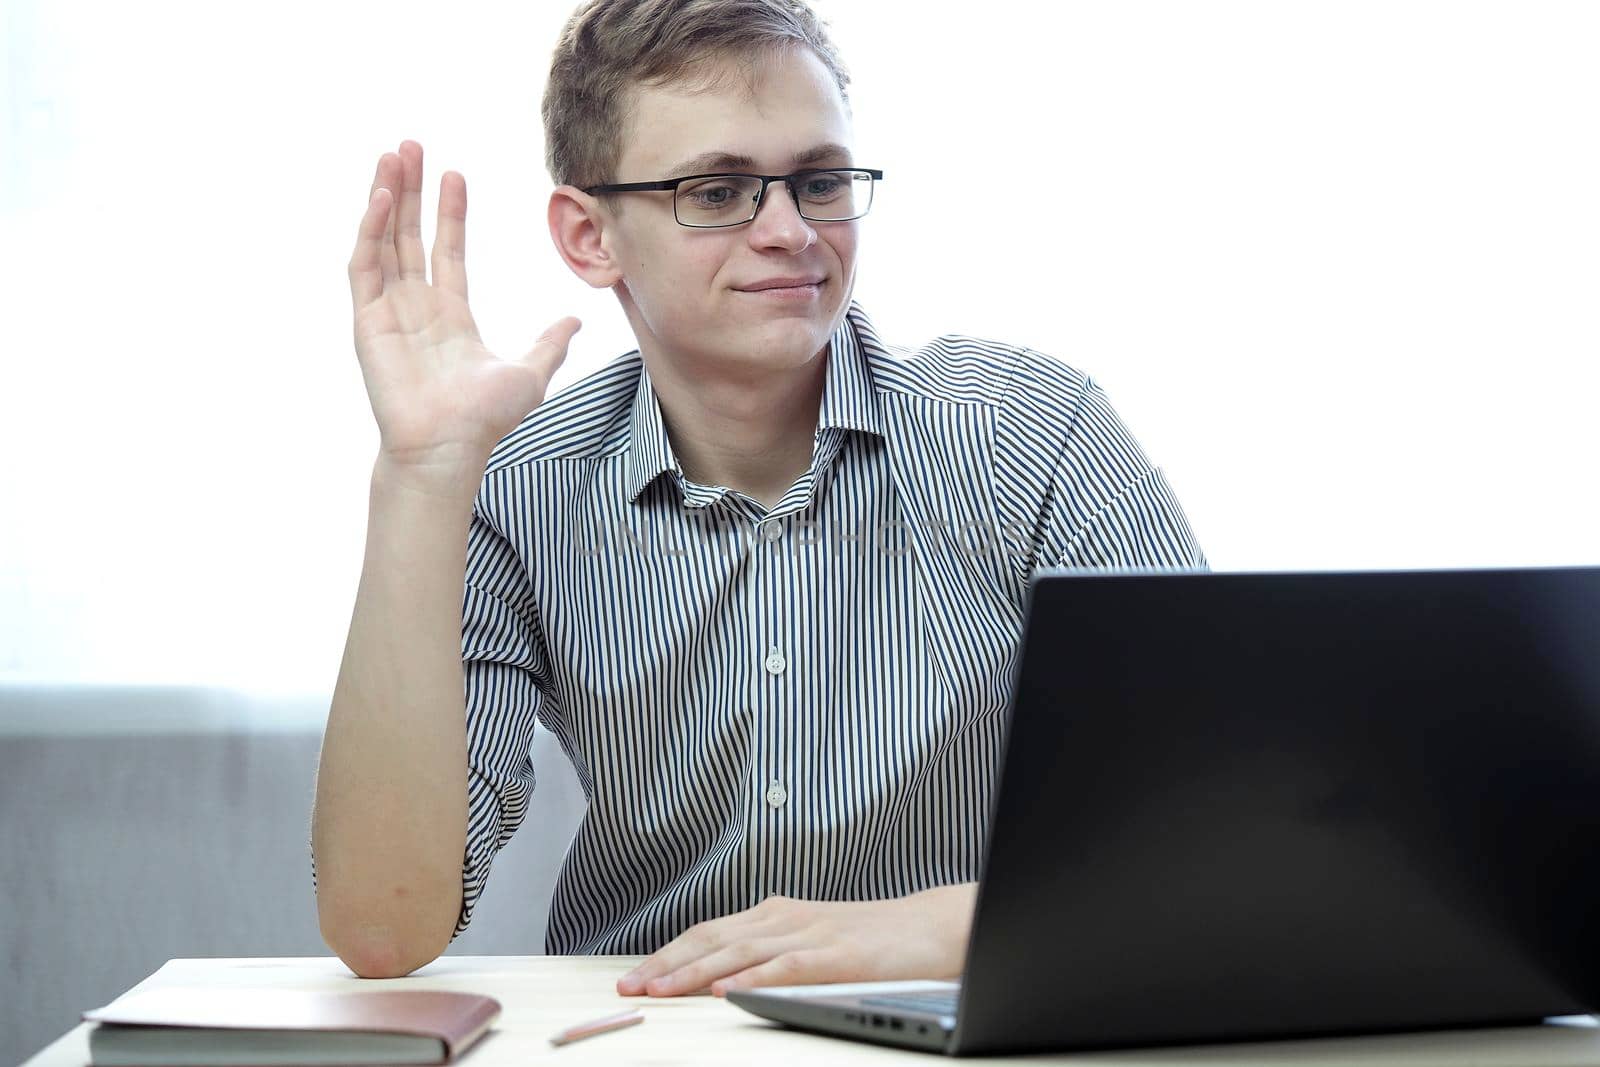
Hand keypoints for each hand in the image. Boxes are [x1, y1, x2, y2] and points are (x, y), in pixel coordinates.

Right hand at [346, 140, 579, 481]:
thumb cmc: (484, 420)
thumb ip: (550, 343)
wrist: (449, 448)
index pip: (447, 250)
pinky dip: (370, 231)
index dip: (450, 213)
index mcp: (450, 315)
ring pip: (383, 242)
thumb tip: (576, 321)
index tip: (456, 175)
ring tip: (392, 156)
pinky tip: (381, 198)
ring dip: (386, 198)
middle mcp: (416, 308)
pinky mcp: (367, 322)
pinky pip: (364, 267)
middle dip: (412, 190)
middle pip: (410, 236)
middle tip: (410, 146)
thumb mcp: (530, 372)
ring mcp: (389, 312)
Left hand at [616, 883, 977, 997]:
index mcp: (777, 913)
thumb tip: (724, 978)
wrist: (933, 928)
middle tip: (630, 988)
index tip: (635, 978)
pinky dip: (753, 978)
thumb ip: (773, 951)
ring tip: (661, 991)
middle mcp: (786, 917)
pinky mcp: (835, 954)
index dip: (668, 954)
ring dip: (695, 973)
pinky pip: (786, 966)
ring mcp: (810, 933)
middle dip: (666, 964)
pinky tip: (727, 991)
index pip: (709, 931)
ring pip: (740, 951)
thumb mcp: (814, 940)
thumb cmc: (875, 941)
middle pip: (713, 938)